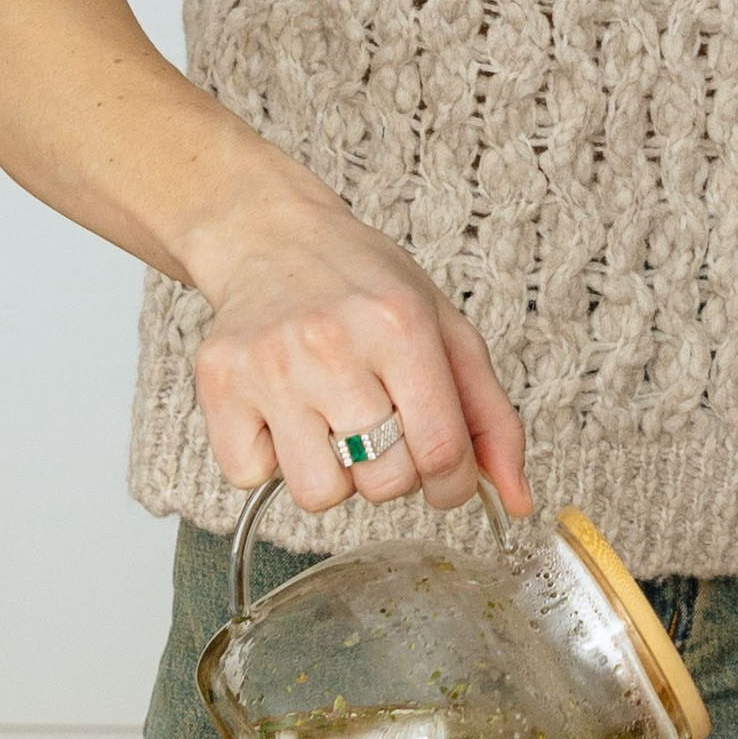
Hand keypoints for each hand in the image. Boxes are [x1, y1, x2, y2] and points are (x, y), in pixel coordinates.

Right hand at [188, 189, 531, 521]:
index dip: (453, 484)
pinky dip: (270, 461)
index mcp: (401, 324)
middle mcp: (332, 342)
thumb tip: (518, 501)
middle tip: (380, 428)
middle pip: (384, 481)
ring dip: (332, 474)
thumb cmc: (367, 288)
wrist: (273, 238)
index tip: (445, 477)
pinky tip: (283, 414)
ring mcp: (270, 364)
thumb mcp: (446, 331)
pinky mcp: (219, 382)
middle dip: (393, 473)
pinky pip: (250, 477)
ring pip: (318, 494)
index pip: (442, 450)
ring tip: (330, 422)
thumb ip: (491, 418)